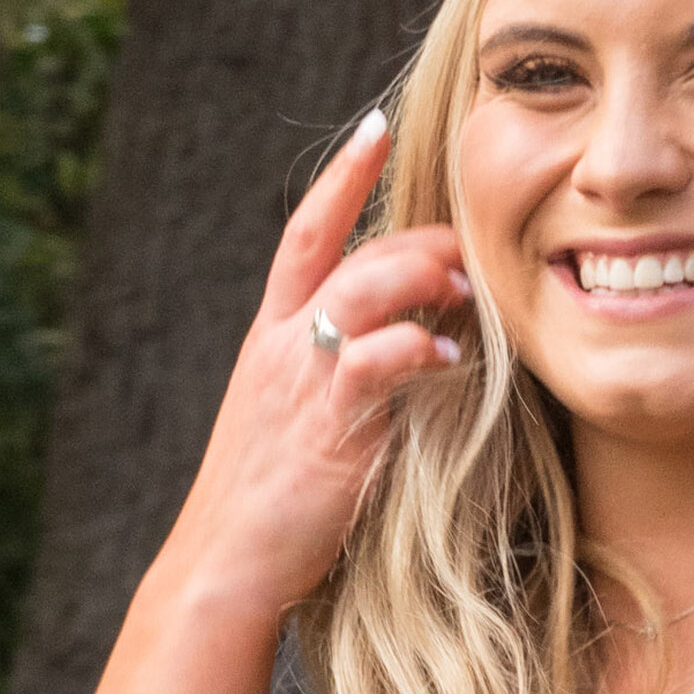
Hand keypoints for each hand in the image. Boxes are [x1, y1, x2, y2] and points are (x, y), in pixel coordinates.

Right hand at [156, 115, 473, 640]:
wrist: (226, 566)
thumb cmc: (274, 506)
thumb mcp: (298, 421)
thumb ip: (342, 377)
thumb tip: (411, 352)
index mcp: (272, 338)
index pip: (304, 233)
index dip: (341, 178)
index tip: (376, 127)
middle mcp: (282, 346)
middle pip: (349, 254)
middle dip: (414, 239)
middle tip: (468, 247)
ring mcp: (301, 382)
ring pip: (363, 291)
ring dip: (422, 278)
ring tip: (465, 291)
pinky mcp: (327, 426)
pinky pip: (375, 362)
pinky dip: (417, 347)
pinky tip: (450, 355)